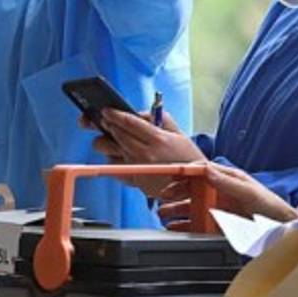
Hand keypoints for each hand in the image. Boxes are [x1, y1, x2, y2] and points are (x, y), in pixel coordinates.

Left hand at [86, 109, 203, 195]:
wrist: (193, 186)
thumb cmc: (186, 157)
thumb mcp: (178, 133)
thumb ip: (160, 118)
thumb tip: (139, 113)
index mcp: (158, 140)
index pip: (130, 123)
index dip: (115, 115)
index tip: (106, 110)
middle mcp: (145, 154)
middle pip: (116, 135)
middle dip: (107, 125)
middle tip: (105, 120)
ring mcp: (137, 168)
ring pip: (109, 152)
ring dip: (106, 143)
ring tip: (112, 139)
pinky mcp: (133, 180)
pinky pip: (113, 167)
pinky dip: (112, 159)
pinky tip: (118, 154)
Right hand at [158, 161, 297, 222]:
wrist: (285, 233)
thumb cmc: (274, 209)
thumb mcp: (251, 193)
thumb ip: (229, 183)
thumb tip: (208, 170)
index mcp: (229, 178)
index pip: (201, 170)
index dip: (184, 172)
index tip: (170, 176)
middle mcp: (221, 191)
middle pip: (192, 188)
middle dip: (176, 191)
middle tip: (163, 197)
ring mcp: (219, 209)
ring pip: (192, 206)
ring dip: (176, 209)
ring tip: (164, 213)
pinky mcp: (220, 226)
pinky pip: (197, 224)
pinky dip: (184, 225)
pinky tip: (175, 228)